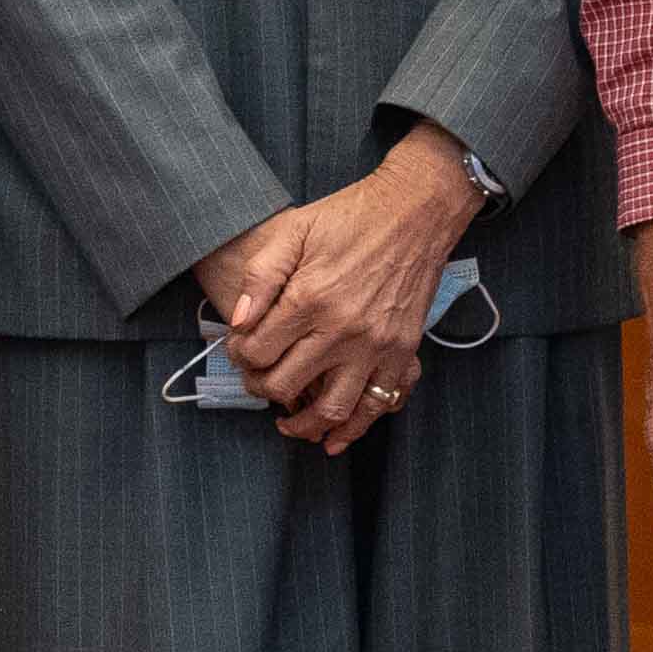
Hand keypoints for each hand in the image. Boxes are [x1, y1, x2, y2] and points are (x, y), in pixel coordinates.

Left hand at [217, 124, 479, 450]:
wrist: (415, 211)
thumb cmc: (350, 216)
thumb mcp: (294, 231)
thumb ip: (260, 277)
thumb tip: (237, 322)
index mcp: (310, 298)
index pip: (257, 351)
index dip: (239, 354)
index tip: (241, 346)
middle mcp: (342, 329)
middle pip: (284, 385)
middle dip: (259, 387)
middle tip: (255, 378)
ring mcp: (375, 345)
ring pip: (331, 409)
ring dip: (302, 425)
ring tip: (285, 422)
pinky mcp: (402, 352)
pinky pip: (377, 405)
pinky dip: (353, 429)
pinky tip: (332, 439)